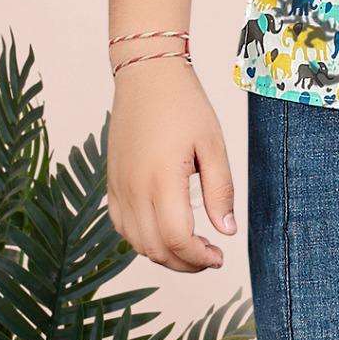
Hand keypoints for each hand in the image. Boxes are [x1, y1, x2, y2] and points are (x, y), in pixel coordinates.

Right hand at [106, 58, 238, 272]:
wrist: (146, 76)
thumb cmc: (184, 105)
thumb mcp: (214, 145)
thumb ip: (221, 191)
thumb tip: (227, 231)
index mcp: (161, 179)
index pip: (177, 239)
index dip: (199, 257)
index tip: (219, 256)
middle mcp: (134, 188)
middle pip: (155, 249)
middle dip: (185, 263)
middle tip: (210, 257)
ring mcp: (118, 186)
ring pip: (136, 242)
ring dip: (164, 255)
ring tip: (191, 246)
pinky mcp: (111, 182)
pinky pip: (121, 226)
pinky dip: (142, 240)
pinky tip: (165, 232)